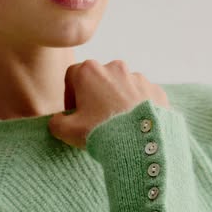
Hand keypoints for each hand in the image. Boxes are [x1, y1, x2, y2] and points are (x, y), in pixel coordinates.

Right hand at [47, 59, 169, 149]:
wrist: (140, 144)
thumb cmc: (100, 133)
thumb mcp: (67, 131)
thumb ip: (56, 122)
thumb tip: (58, 120)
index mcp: (89, 71)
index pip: (72, 76)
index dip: (70, 95)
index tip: (74, 113)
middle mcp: (114, 67)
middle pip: (99, 79)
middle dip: (95, 96)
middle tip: (95, 120)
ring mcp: (138, 77)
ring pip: (122, 86)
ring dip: (117, 100)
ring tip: (118, 124)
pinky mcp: (155, 90)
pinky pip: (142, 96)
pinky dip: (137, 107)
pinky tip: (135, 125)